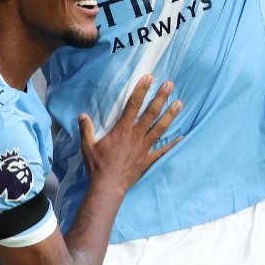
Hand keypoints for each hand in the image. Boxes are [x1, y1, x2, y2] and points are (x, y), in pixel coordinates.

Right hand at [79, 76, 182, 192]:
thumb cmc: (97, 165)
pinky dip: (173, 144)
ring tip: (179, 103)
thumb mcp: (87, 146)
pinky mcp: (148, 159)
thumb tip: (82, 115)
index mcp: (122, 130)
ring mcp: (144, 148)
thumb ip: (86, 129)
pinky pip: (163, 151)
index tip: (149, 78)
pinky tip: (182, 137)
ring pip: (160, 128)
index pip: (133, 105)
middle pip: (151, 113)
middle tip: (170, 85)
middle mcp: (136, 136)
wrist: (108, 186)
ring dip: (170, 115)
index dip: (141, 90)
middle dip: (161, 98)